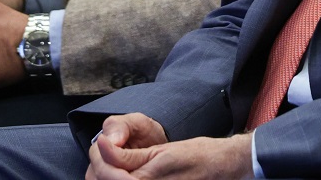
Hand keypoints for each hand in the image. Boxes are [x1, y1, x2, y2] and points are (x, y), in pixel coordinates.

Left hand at [88, 133, 252, 179]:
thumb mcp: (162, 150)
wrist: (223, 168)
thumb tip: (104, 146)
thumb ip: (130, 156)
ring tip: (112, 161)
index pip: (108, 174)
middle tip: (102, 152)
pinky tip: (123, 173)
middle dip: (99, 169)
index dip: (98, 158)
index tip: (100, 144)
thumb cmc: (198, 156)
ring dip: (108, 176)